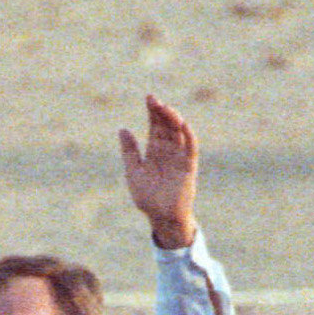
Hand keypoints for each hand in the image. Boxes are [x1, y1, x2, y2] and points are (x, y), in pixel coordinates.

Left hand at [118, 98, 199, 248]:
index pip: (155, 126)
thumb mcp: (133, 171)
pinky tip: (182, 124)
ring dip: (173, 120)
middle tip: (154, 99)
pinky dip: (188, 135)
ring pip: (178, 133)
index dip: (153, 112)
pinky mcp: (188, 166)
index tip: (149, 97)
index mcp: (154, 151)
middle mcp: (168, 151)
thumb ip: (129, 151)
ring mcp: (179, 157)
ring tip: (165, 108)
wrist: (161, 216)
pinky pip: (191, 148)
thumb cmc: (146, 197)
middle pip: (166, 126)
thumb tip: (122, 129)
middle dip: (162, 112)